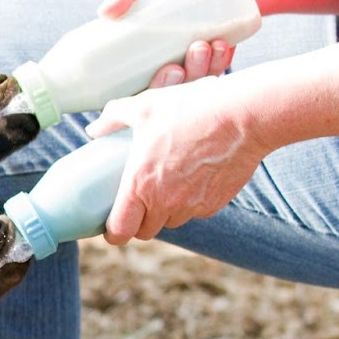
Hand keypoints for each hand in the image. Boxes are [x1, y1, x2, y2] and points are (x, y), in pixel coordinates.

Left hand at [86, 79, 270, 243]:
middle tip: (138, 203)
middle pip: (145, 231)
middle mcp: (165, 203)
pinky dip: (191, 203)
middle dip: (139, 222)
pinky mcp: (215, 203)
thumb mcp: (145, 106)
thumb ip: (114, 117)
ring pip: (171, 222)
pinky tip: (193, 179)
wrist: (244, 115)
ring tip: (166, 187)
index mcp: (141, 185)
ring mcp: (192, 206)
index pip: (120, 231)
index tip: (112, 227)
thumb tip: (94, 129)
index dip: (113, 233)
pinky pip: (196, 212)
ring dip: (165, 212)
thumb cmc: (192, 109)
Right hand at [102, 0, 237, 89]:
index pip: (132, 90)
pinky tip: (222, 49)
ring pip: (190, 85)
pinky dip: (219, 64)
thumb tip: (105, 12)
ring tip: (207, 46)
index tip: (162, 75)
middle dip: (173, 86)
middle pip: (162, 93)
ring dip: (199, 73)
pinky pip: (213, 73)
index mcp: (134, 57)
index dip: (143, 96)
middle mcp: (159, 65)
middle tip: (178, 67)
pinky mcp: (211, 60)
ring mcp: (187, 64)